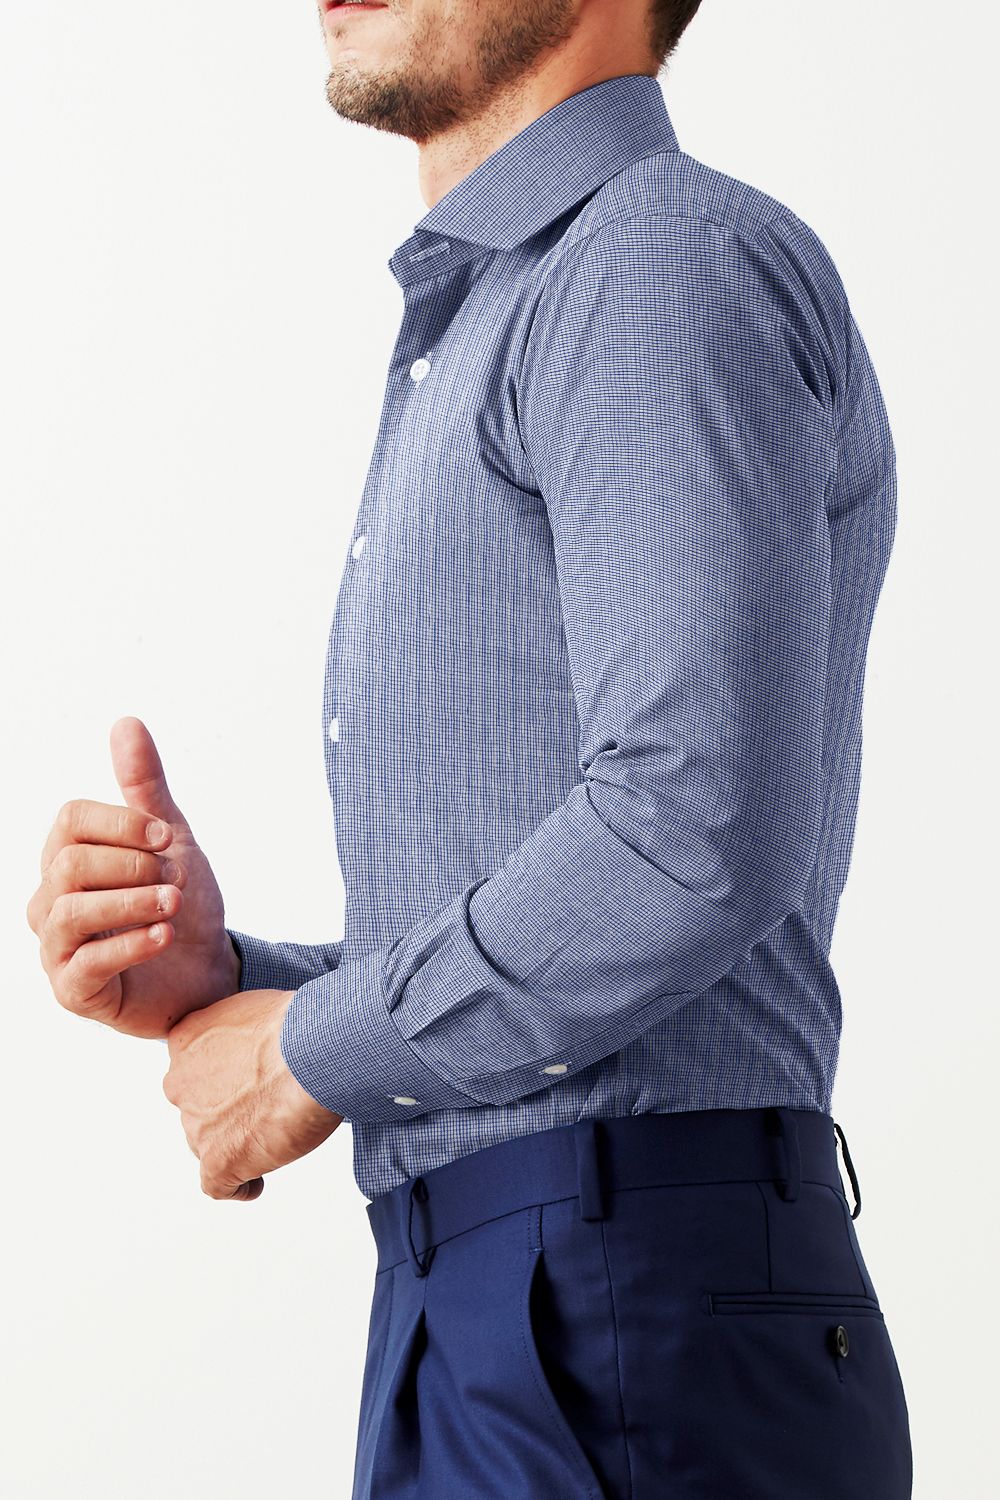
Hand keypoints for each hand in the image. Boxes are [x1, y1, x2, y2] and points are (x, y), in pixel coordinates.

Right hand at [27, 715, 241, 1038]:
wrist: (207, 969)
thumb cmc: (179, 903)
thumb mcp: (169, 839)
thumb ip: (145, 787)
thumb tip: (126, 722)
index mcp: (67, 858)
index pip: (70, 822)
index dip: (122, 824)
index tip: (166, 837)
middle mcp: (50, 901)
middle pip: (70, 864)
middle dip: (134, 866)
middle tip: (177, 877)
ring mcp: (56, 948)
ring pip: (72, 912)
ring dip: (133, 901)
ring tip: (173, 903)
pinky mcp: (74, 992)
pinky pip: (86, 964)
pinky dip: (131, 943)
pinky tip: (165, 934)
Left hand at [162, 988, 342, 1198]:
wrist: (312, 1053)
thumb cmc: (298, 1025)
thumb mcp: (255, 1009)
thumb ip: (241, 1032)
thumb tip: (260, 1045)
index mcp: (186, 1040)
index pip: (194, 1067)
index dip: (222, 1079)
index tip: (247, 1083)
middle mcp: (181, 1083)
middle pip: (197, 1108)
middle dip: (225, 1112)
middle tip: (264, 1108)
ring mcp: (196, 1126)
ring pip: (208, 1144)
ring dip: (235, 1143)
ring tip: (273, 1139)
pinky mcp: (217, 1161)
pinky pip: (218, 1185)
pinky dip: (239, 1185)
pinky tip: (257, 1182)